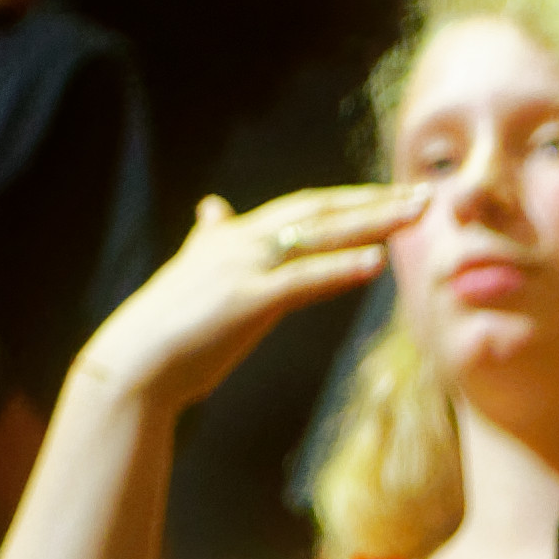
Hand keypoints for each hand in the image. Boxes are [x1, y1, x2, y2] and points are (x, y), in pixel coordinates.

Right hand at [72, 185, 422, 416]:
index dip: (353, 199)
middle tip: (426, 194)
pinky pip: (304, 280)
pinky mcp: (246, 299)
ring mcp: (243, 267)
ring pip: (319, 236)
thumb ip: (209, 241)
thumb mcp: (196, 274)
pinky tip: (379, 263)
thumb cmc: (167, 328)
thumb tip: (211, 207)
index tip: (396, 194)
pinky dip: (342, 269)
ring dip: (374, 223)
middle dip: (376, 201)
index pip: (304, 207)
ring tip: (418, 215)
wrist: (132, 365)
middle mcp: (239, 241)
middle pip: (320, 210)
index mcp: (232, 236)